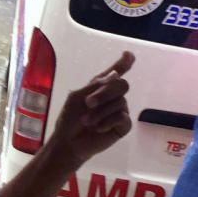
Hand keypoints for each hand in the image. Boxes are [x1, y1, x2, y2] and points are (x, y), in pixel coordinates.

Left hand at [43, 51, 133, 172]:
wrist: (68, 142)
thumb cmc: (69, 119)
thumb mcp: (77, 97)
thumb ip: (95, 86)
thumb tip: (116, 75)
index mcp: (100, 86)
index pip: (115, 72)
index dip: (123, 64)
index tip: (129, 55)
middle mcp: (113, 96)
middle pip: (122, 85)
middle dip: (105, 93)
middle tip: (88, 103)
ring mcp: (120, 110)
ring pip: (120, 102)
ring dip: (100, 112)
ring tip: (87, 121)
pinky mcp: (123, 126)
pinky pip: (122, 117)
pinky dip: (108, 121)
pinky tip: (98, 128)